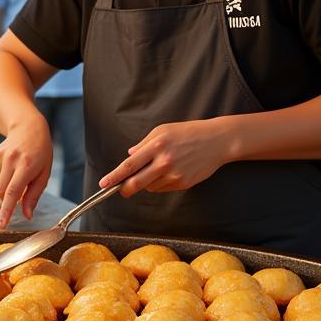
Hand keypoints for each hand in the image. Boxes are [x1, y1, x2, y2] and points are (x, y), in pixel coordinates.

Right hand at [0, 113, 52, 228]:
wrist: (28, 129)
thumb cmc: (40, 152)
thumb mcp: (44, 174)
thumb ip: (34, 196)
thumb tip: (27, 215)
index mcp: (27, 165)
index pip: (13, 192)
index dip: (7, 211)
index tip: (1, 224)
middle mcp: (11, 160)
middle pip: (2, 192)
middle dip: (9, 200)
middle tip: (20, 192)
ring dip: (3, 191)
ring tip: (14, 179)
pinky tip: (5, 177)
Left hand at [98, 118, 236, 195]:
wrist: (217, 141)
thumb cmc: (188, 133)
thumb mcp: (163, 130)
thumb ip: (143, 144)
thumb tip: (129, 156)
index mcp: (156, 145)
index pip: (129, 165)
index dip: (114, 177)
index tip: (103, 184)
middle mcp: (164, 162)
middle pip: (136, 183)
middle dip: (125, 189)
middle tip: (120, 190)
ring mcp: (174, 175)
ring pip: (149, 187)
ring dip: (146, 182)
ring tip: (159, 168)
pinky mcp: (183, 184)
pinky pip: (163, 188)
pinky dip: (160, 183)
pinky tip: (171, 171)